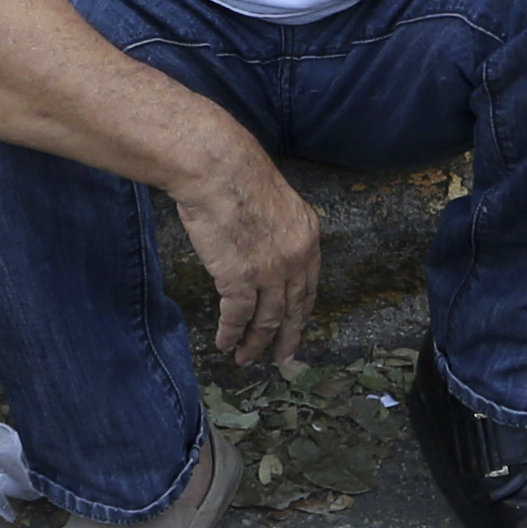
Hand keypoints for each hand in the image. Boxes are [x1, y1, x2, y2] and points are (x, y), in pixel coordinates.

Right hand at [174, 149, 321, 368]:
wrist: (217, 169)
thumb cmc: (236, 175)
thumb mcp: (274, 202)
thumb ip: (277, 230)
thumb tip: (265, 249)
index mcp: (307, 236)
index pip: (308, 285)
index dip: (301, 311)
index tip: (295, 327)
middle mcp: (295, 258)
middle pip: (294, 308)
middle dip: (287, 337)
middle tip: (282, 358)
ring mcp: (270, 272)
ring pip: (267, 319)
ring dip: (255, 343)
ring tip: (246, 358)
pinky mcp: (240, 280)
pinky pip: (237, 317)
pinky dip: (231, 333)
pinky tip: (224, 343)